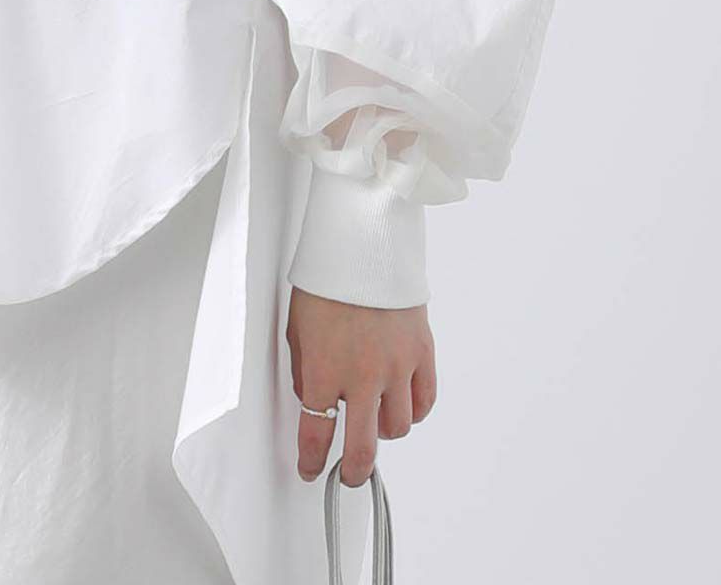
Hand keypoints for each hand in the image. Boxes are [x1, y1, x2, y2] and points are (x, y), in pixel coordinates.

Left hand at [286, 286, 436, 486]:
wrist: (364, 245)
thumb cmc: (327, 281)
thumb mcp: (297, 327)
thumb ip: (304, 369)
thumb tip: (311, 399)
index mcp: (324, 369)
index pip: (316, 433)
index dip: (310, 460)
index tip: (309, 470)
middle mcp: (362, 376)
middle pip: (361, 448)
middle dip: (352, 471)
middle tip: (349, 475)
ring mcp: (396, 367)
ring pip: (396, 428)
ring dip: (383, 432)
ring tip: (374, 419)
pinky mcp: (422, 354)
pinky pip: (423, 402)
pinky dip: (413, 411)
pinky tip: (401, 403)